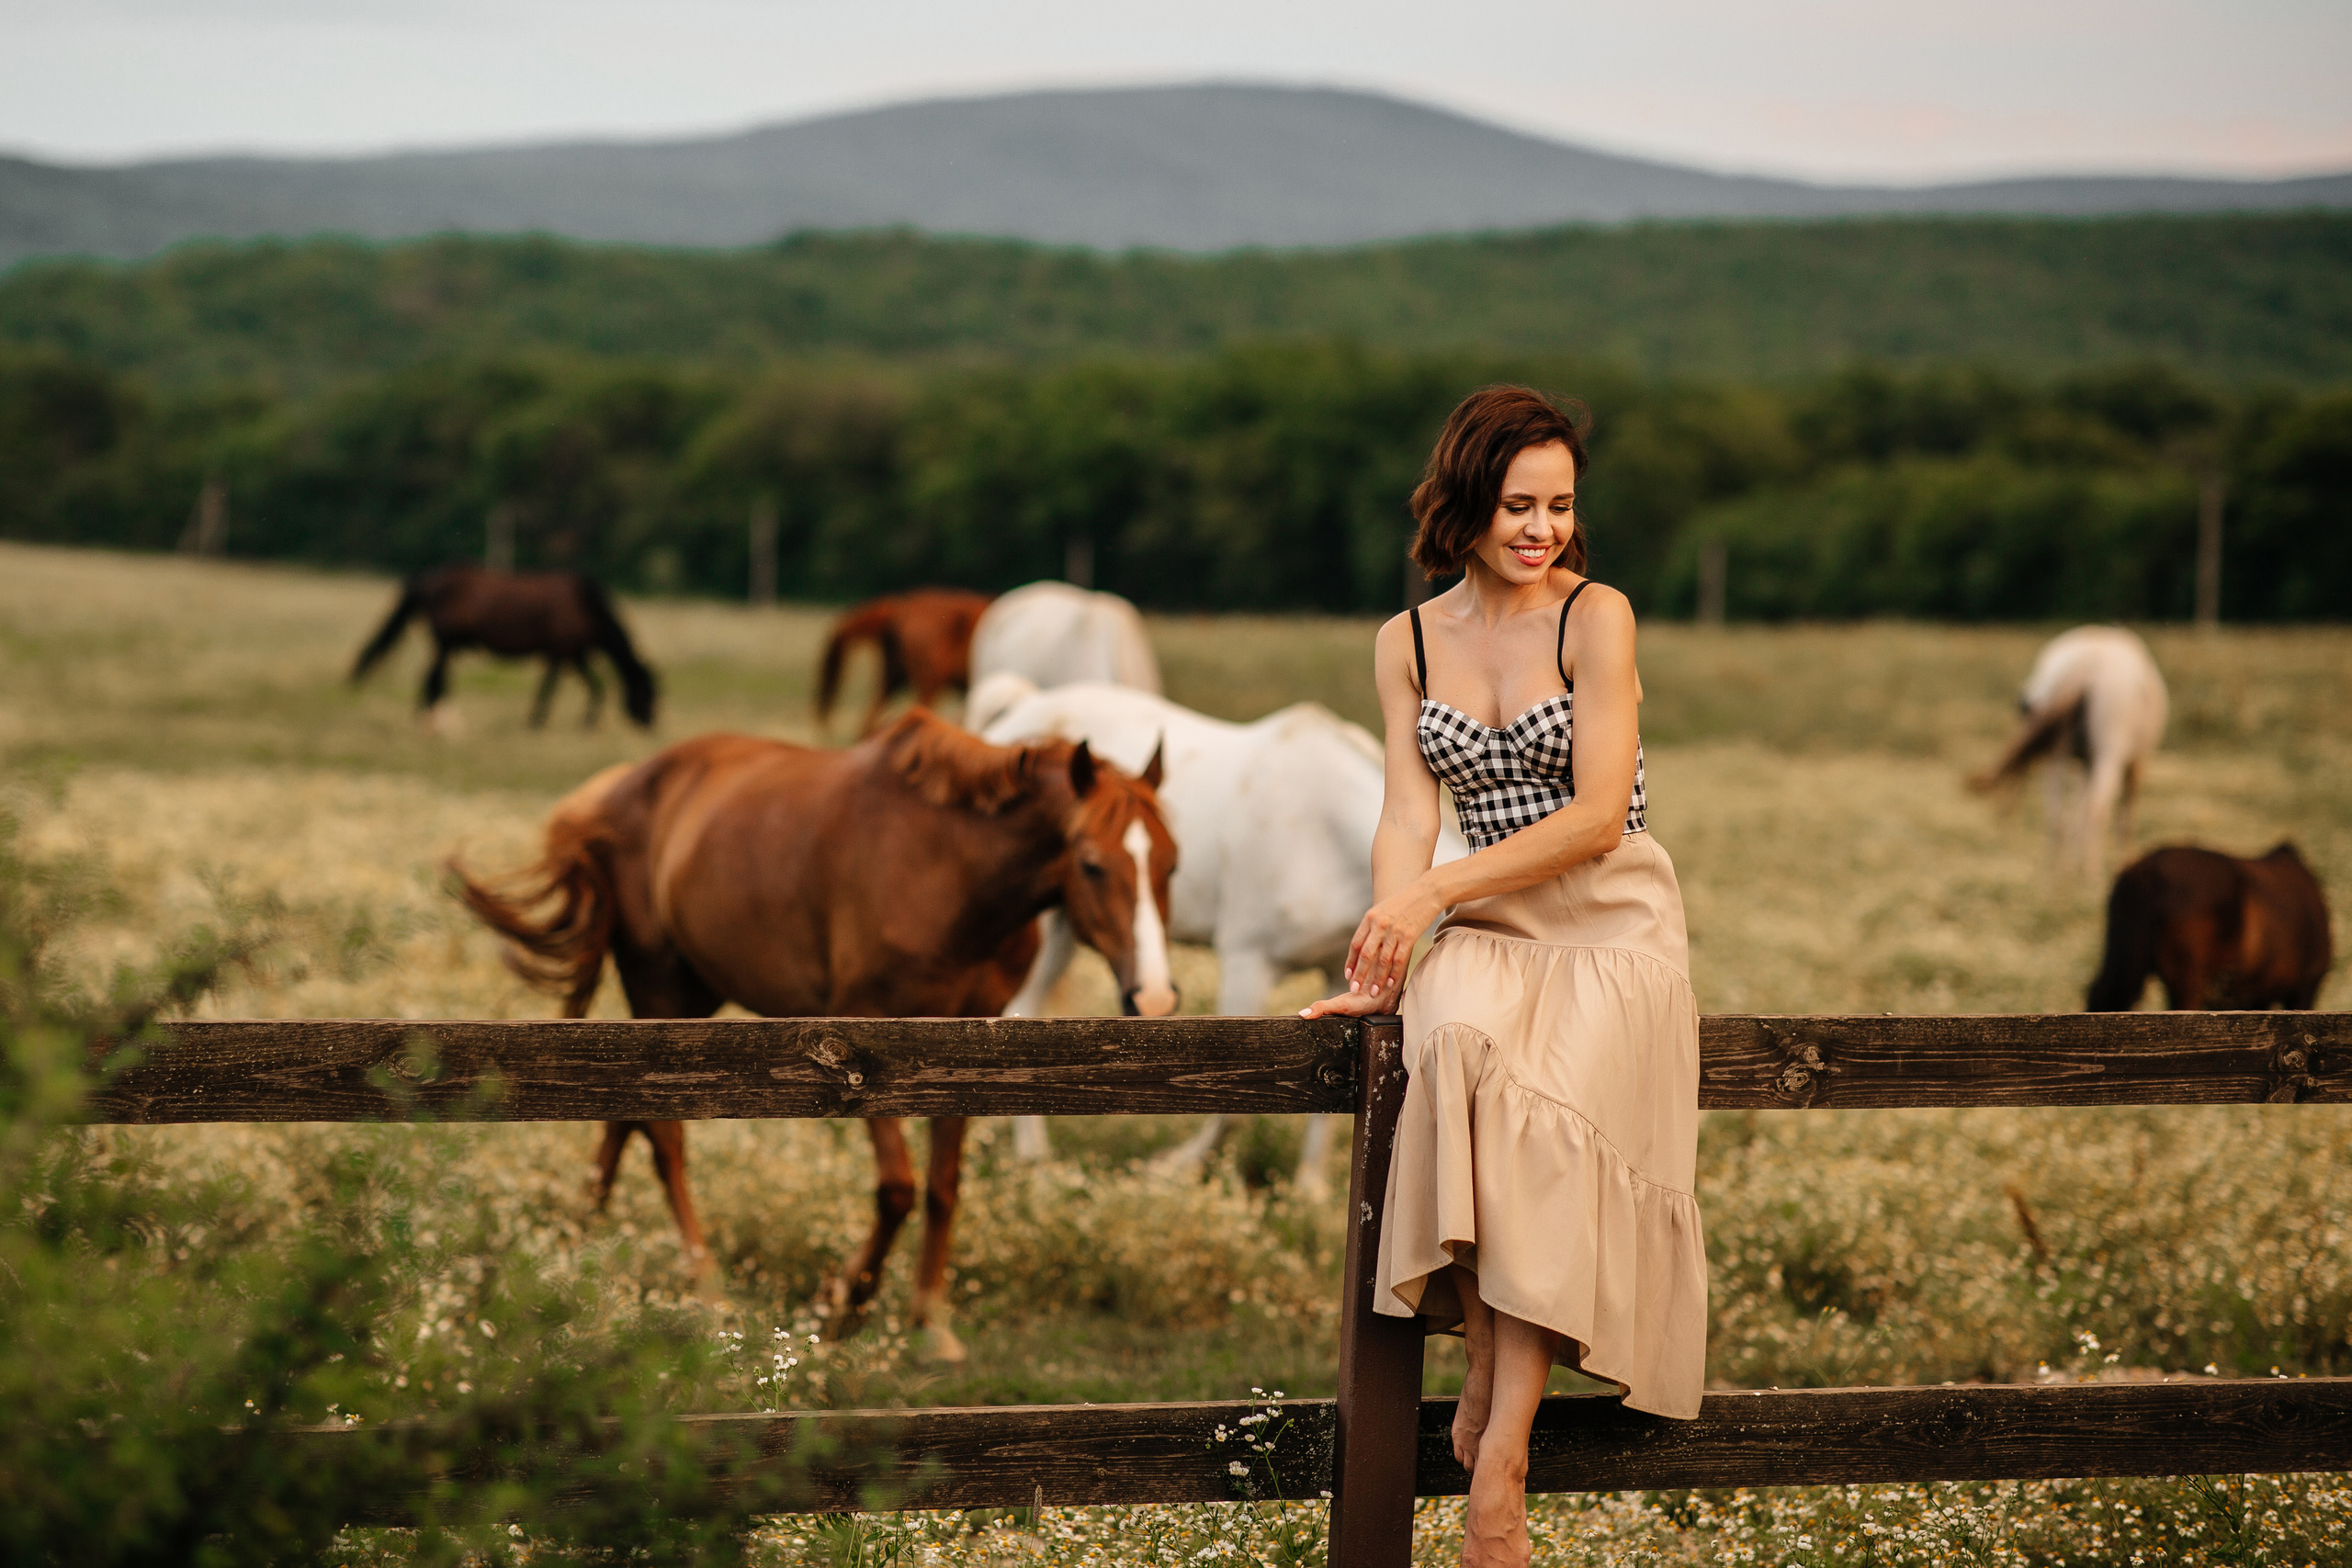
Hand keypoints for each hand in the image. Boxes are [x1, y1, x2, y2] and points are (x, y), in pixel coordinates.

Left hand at [1297, 881, 1440, 1017]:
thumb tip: (1366, 944)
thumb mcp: (1383, 909)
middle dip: (1359, 974)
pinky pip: (1398, 959)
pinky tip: (1391, 983)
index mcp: (1370, 917)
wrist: (1428, 891)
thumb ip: (1373, 926)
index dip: (1351, 962)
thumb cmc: (1405, 901)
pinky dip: (1394, 973)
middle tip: (1355, 989)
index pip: (1356, 944)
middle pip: (1365, 954)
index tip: (1348, 976)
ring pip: (1382, 960)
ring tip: (1374, 992)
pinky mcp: (1409, 936)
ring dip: (1377, 978)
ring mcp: (1394, 930)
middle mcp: (1379, 924)